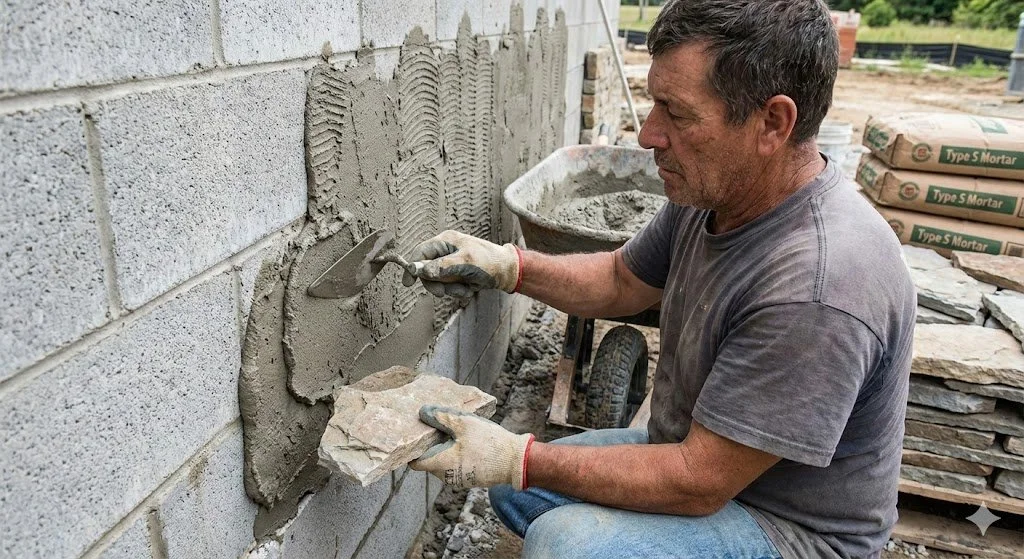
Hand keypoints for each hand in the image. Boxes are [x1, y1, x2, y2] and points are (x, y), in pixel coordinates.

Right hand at [402, 230, 521, 296]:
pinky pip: (448, 287)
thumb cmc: (489, 262)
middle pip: (427, 270)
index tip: (408, 283)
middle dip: (436, 283)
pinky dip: (457, 290)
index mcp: (445, 241)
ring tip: (465, 288)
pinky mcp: (457, 274)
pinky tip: (470, 287)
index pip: (420, 252)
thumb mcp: (466, 262)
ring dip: (450, 289)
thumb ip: (442, 266)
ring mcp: (451, 263)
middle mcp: (446, 251)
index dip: (413, 267)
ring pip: (437, 281)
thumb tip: (421, 271)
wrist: (508, 271)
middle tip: (444, 293)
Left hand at [410, 405, 534, 489]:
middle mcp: (447, 477)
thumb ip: (441, 418)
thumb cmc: (489, 442)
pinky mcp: (470, 479)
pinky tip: (467, 443)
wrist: (515, 460)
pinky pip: (457, 467)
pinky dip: (458, 456)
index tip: (418, 436)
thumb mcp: (464, 424)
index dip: (415, 449)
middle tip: (439, 429)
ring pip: (444, 464)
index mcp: (442, 464)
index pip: (416, 463)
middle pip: (430, 462)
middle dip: (432, 447)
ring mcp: (459, 480)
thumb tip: (423, 413)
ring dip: (446, 451)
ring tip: (456, 433)